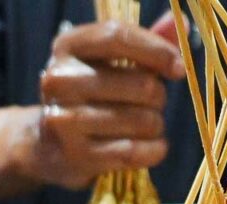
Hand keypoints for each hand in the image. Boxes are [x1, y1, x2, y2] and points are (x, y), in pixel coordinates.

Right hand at [13, 13, 185, 189]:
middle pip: (141, 84)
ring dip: (155, 125)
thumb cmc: (88, 96)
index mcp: (67, 46)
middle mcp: (59, 80)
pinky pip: (134, 151)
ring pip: (143, 120)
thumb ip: (144, 43)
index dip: (157, 51)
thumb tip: (181, 23)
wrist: (45, 146)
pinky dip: (153, 151)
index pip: (119, 37)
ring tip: (145, 126)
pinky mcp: (76, 156)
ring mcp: (64, 120)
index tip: (179, 69)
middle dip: (158, 97)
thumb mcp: (108, 62)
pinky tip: (153, 147)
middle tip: (151, 104)